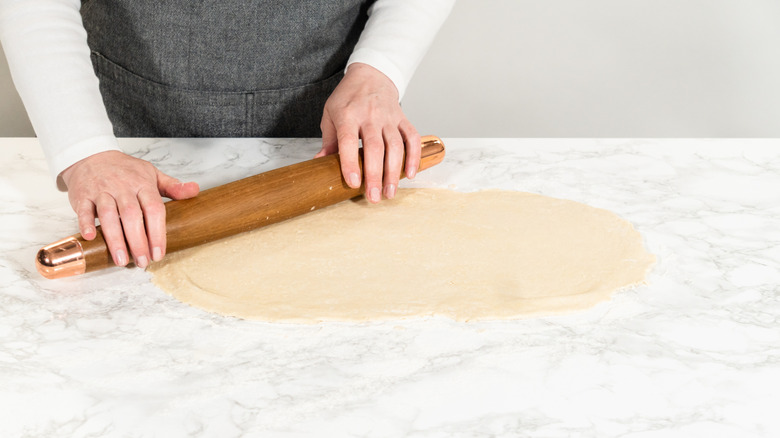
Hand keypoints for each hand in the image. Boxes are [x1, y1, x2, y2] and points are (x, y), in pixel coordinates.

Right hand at [60, 151, 199, 268]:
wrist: (92, 156)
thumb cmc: (125, 170)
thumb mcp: (152, 174)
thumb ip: (173, 186)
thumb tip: (196, 190)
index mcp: (142, 184)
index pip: (154, 209)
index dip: (157, 233)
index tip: (159, 253)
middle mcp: (122, 187)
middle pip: (132, 215)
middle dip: (138, 241)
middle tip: (143, 261)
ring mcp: (101, 190)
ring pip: (108, 215)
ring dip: (115, 239)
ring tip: (122, 260)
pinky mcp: (82, 194)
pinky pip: (83, 209)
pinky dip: (85, 223)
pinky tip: (91, 237)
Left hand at [316, 62, 420, 202]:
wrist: (371, 75)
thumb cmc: (348, 98)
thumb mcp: (330, 114)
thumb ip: (328, 141)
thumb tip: (319, 164)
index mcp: (348, 115)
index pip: (348, 141)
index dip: (351, 163)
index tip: (353, 182)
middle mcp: (370, 116)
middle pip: (375, 148)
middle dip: (375, 175)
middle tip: (374, 197)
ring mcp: (389, 117)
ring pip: (395, 146)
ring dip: (394, 172)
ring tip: (390, 192)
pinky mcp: (403, 118)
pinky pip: (412, 138)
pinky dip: (414, 156)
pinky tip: (410, 173)